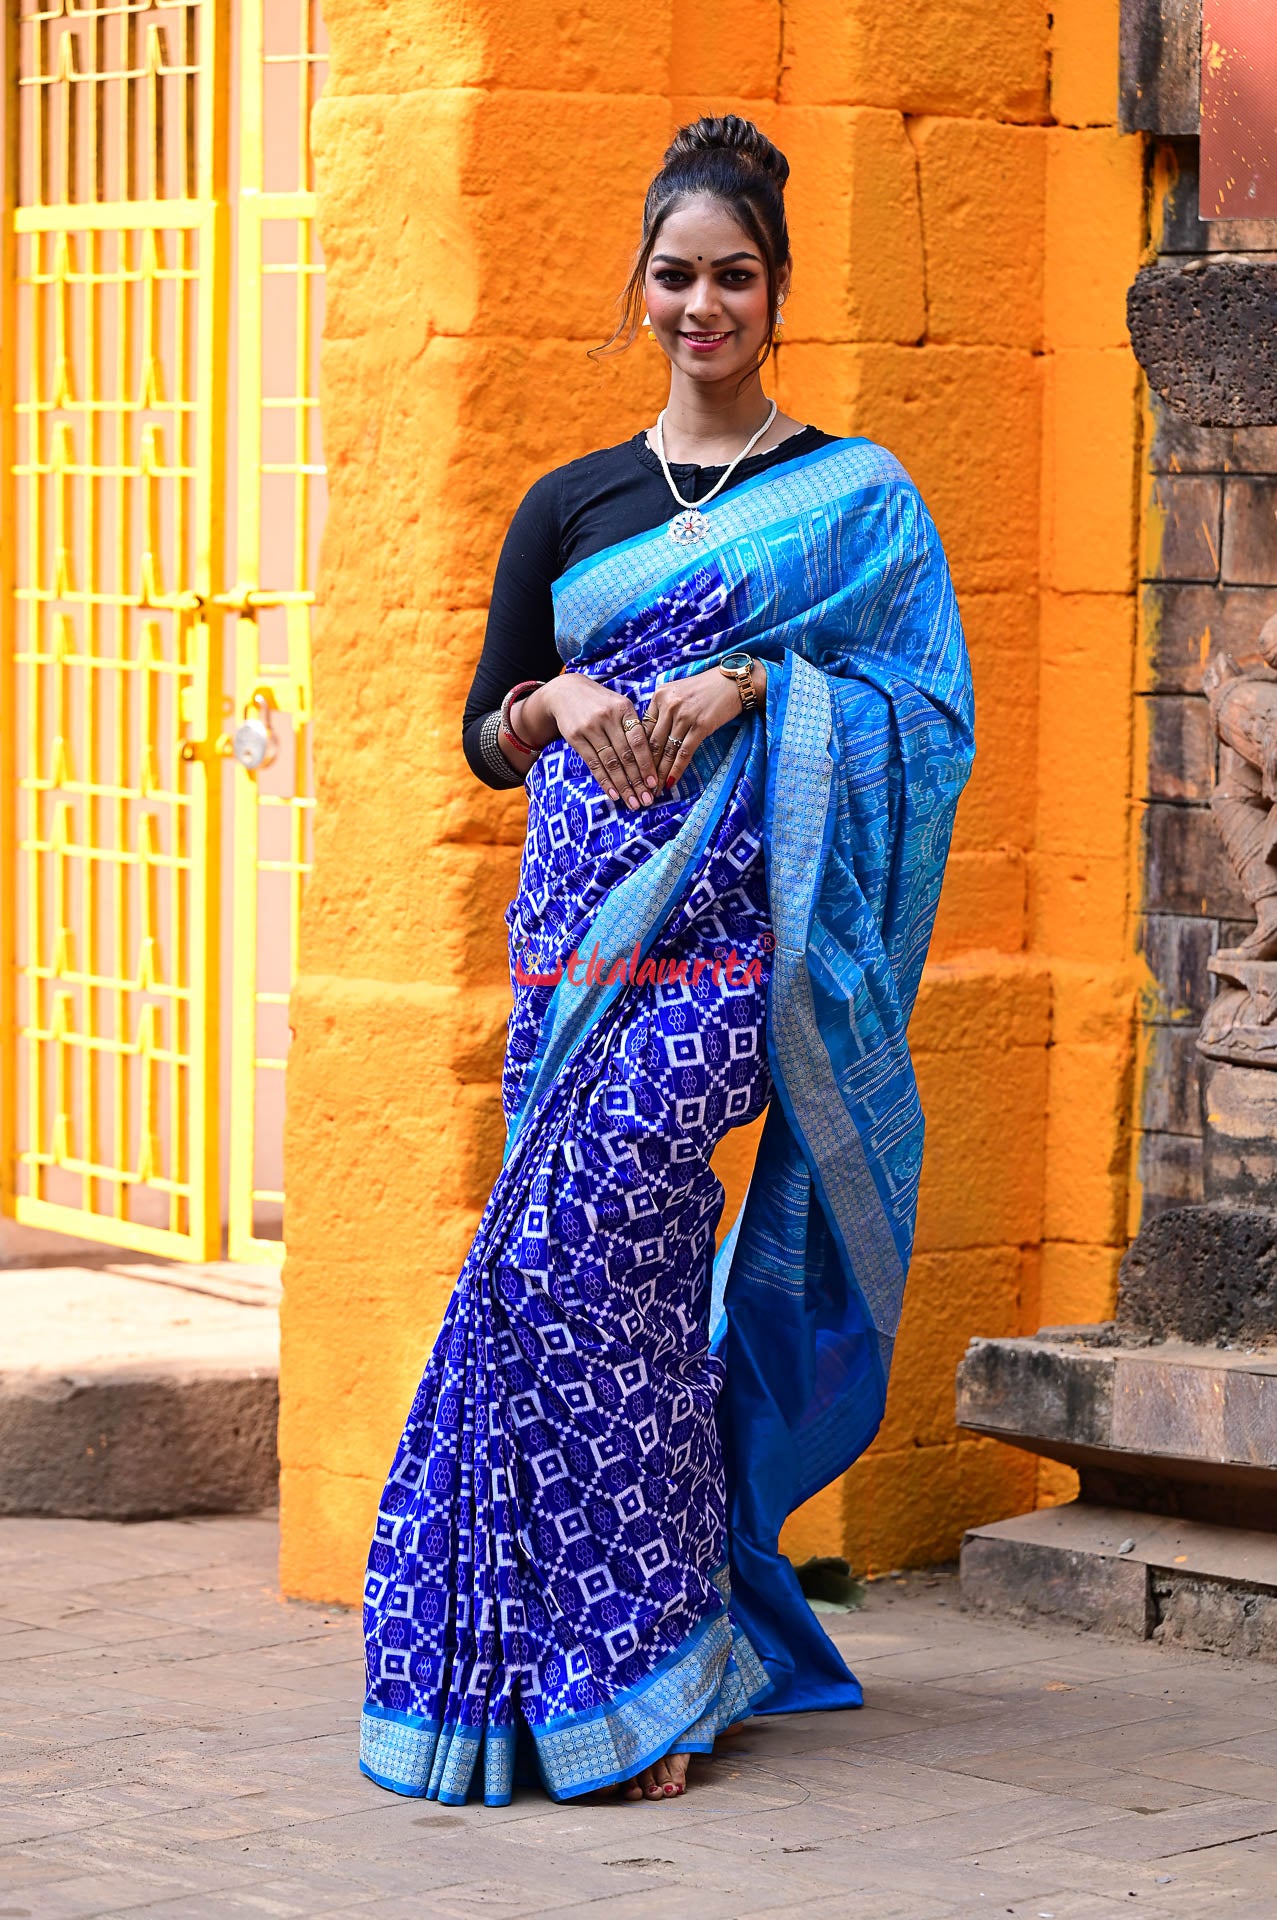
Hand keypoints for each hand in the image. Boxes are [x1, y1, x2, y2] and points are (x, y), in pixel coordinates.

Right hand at [517, 676, 661, 808]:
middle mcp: (608, 718)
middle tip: (647, 800)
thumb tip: (653, 759)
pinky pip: (593, 764)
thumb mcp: (619, 705)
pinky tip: (614, 794)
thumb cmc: (600, 702)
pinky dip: (605, 781)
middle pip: (626, 755)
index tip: (654, 783)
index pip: (639, 741)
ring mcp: (590, 728)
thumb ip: (634, 727)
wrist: (565, 691)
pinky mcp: (575, 738)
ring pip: (610, 763)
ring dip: (623, 786)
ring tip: (633, 802)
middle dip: (638, 781)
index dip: (647, 764)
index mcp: (624, 708)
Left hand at [641, 660, 766, 790]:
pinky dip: (676, 770)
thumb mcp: (677, 692)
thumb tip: (649, 737)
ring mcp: (684, 716)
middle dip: (645, 767)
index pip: (643, 729)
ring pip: (667, 751)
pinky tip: (670, 781)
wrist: (732, 682)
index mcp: (659, 696)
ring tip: (654, 789)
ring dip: (660, 773)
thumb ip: (662, 710)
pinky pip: (684, 753)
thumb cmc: (705, 688)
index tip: (634, 768)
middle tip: (641, 784)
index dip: (637, 752)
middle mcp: (668, 705)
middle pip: (652, 742)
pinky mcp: (700, 726)